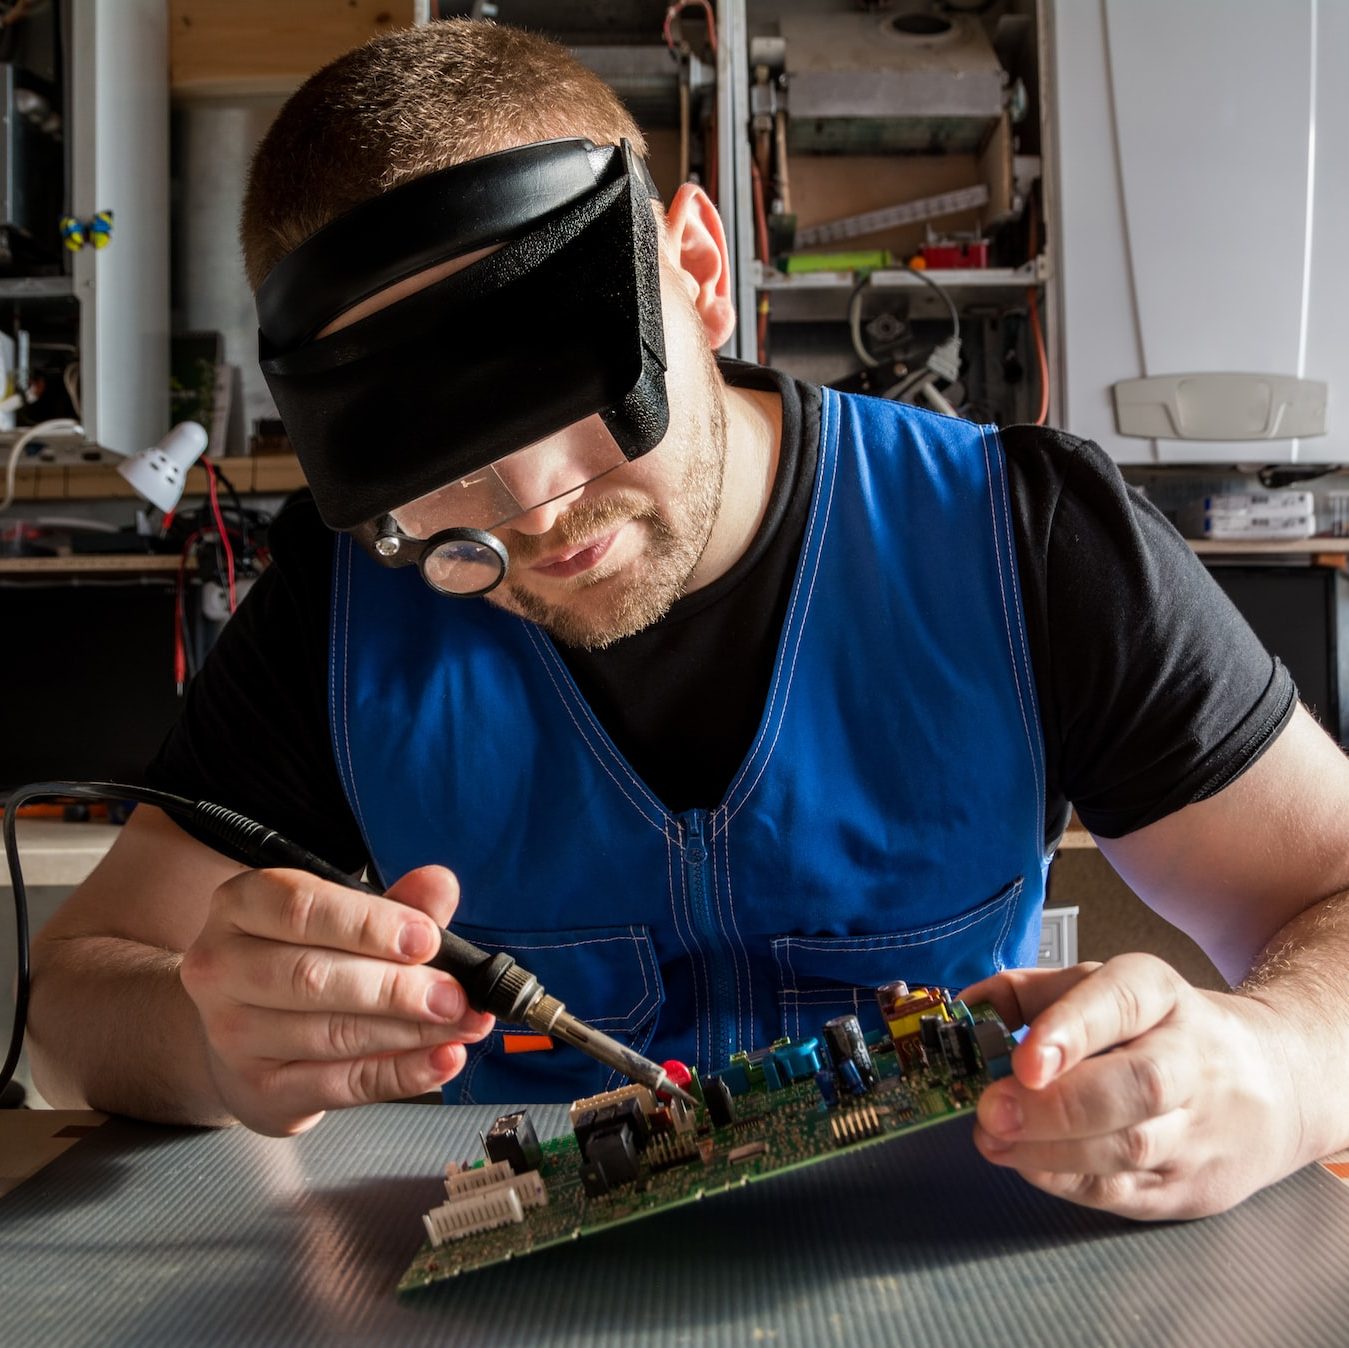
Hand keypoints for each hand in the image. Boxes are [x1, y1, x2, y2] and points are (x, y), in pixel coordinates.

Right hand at [179, 863, 493, 1135]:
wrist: (248, 1032)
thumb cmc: (304, 958)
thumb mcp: (346, 919)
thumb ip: (396, 904)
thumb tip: (439, 885)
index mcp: (242, 906)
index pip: (300, 909)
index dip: (368, 925)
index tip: (426, 939)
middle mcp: (222, 967)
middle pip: (312, 977)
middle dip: (396, 987)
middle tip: (454, 995)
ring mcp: (231, 1034)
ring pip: (330, 1033)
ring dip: (409, 1032)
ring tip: (462, 1023)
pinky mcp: (258, 1089)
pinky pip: (339, 1084)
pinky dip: (401, 1073)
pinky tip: (441, 1058)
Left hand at [959, 954, 1303, 1219]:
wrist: (1272, 1082)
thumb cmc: (1158, 1030)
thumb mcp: (1101, 989)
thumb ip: (1027, 994)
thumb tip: (960, 1012)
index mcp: (1160, 994)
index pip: (1120, 1002)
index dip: (1070, 1029)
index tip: (1025, 1059)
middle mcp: (1189, 1059)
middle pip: (1135, 1086)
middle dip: (1056, 1106)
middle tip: (991, 1111)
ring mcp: (1198, 1128)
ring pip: (1130, 1147)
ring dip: (1050, 1150)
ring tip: (991, 1139)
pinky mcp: (1192, 1186)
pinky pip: (1126, 1191)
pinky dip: (1069, 1182)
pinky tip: (1028, 1164)